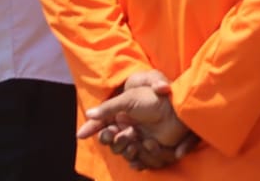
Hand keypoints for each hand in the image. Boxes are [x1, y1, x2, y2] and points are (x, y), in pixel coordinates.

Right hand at [78, 72, 197, 170]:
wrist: (178, 106)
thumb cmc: (154, 98)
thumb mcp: (129, 98)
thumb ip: (108, 107)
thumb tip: (89, 114)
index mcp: (122, 114)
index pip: (101, 125)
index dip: (92, 130)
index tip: (81, 134)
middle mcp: (129, 128)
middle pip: (111, 142)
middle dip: (114, 140)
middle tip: (124, 133)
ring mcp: (140, 139)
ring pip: (124, 152)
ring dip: (128, 148)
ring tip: (137, 138)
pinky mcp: (152, 149)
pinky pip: (140, 161)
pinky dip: (140, 159)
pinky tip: (144, 149)